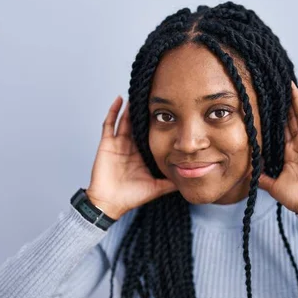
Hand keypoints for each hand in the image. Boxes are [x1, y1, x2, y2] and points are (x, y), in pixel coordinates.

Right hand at [86, 96, 176, 219]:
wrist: (111, 204)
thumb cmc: (131, 197)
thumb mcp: (157, 187)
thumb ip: (171, 183)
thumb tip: (190, 179)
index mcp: (141, 155)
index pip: (151, 135)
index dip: (157, 125)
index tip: (168, 113)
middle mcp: (130, 147)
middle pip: (138, 125)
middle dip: (145, 113)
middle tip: (155, 97)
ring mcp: (118, 144)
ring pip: (125, 121)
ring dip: (131, 108)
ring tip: (139, 93)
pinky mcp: (107, 144)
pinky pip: (109, 124)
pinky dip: (113, 111)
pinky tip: (120, 99)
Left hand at [258, 81, 297, 213]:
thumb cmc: (295, 197)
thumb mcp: (273, 185)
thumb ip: (262, 177)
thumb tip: (246, 173)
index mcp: (289, 151)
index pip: (280, 129)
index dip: (275, 116)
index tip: (268, 102)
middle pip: (291, 119)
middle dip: (285, 104)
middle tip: (277, 86)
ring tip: (291, 85)